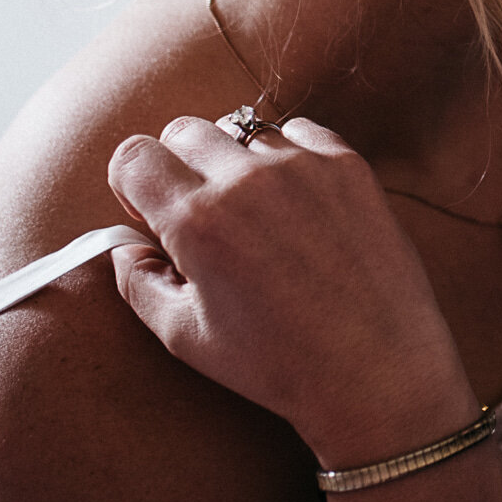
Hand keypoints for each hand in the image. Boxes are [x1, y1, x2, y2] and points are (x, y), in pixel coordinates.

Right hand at [107, 114, 477, 468]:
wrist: (376, 370)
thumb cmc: (276, 363)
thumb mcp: (183, 335)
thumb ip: (136, 280)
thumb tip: (125, 245)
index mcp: (196, 220)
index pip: (133, 155)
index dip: (132, 185)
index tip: (151, 213)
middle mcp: (247, 179)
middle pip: (185, 131)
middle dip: (179, 168)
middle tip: (203, 216)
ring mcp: (303, 166)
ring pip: (243, 131)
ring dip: (237, 163)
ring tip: (258, 216)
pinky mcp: (349, 165)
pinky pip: (300, 132)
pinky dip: (289, 157)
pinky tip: (298, 204)